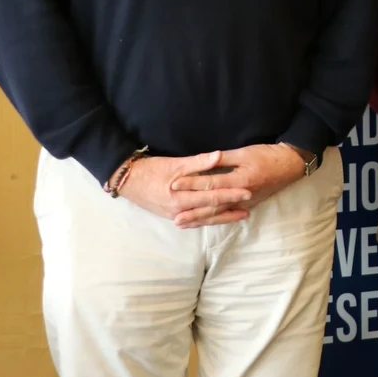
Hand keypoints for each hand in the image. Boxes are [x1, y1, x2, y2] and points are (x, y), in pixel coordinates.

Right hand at [116, 151, 254, 228]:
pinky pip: (194, 220)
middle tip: (249, 208)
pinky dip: (208, 220)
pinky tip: (218, 220)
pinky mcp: (172, 215)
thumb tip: (219, 156)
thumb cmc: (152, 169)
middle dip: (230, 210)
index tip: (247, 192)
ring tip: (240, 216)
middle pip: (210, 211)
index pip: (212, 196)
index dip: (230, 194)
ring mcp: (175, 215)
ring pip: (203, 218)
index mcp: (181, 196)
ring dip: (222, 218)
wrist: (128, 180)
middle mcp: (179, 210)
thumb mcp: (175, 163)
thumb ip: (199, 162)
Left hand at [167, 143, 307, 227]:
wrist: (291, 164)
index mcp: (239, 180)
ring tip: (183, 224)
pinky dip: (215, 219)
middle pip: (212, 206)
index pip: (210, 184)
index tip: (174, 184)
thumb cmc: (268, 155)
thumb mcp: (245, 152)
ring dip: (201, 219)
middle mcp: (241, 195)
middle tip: (174, 217)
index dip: (191, 184)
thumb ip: (223, 159)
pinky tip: (205, 222)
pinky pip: (229, 215)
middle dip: (192, 211)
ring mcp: (245, 202)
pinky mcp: (249, 204)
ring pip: (219, 214)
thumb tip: (205, 160)